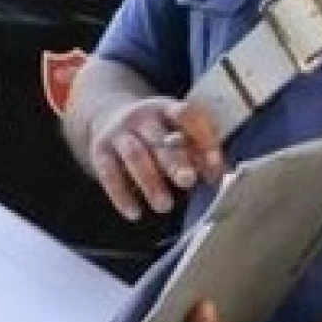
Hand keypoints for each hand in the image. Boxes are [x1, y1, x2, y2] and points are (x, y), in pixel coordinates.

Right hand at [88, 96, 223, 221]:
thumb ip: (198, 150)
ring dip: (150, 181)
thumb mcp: (176, 130)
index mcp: (166, 108)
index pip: (185, 115)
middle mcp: (141, 116)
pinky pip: (108, 173)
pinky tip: (134, 213)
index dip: (201, 138)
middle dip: (174, 161)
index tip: (215, 165)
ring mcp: (118, 132)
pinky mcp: (99, 150)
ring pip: (134, 155)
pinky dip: (121, 194)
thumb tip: (222, 175)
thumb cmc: (156, 132)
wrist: (108, 113)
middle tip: (188, 181)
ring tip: (164, 206)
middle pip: (158, 137)